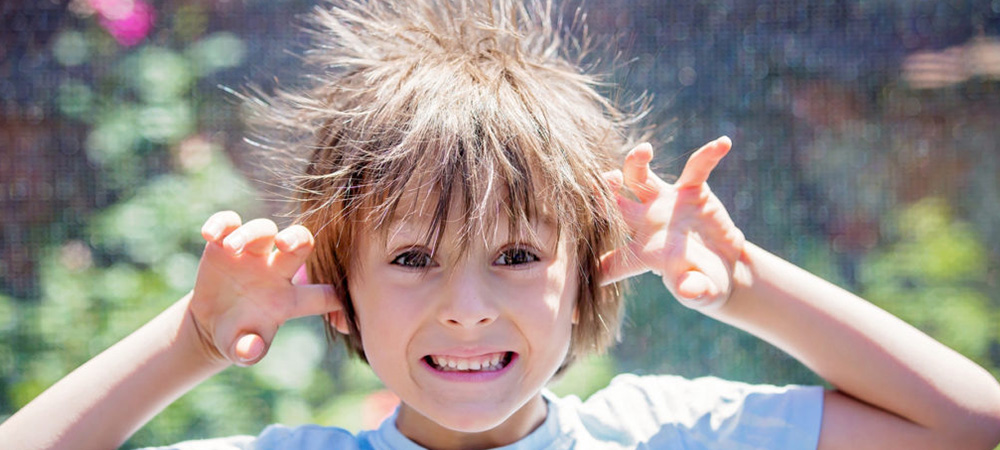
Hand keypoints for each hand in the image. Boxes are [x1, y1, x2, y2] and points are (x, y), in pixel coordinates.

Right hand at [189, 211, 338, 365]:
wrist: (211, 322)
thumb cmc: (236, 337)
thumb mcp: (239, 351)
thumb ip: (247, 353)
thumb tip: (249, 349)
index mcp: (289, 299)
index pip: (322, 295)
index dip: (334, 296)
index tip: (337, 295)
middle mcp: (278, 271)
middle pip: (301, 243)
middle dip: (298, 238)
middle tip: (284, 243)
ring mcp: (254, 254)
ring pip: (265, 229)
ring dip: (250, 234)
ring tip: (232, 248)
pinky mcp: (227, 244)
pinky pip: (229, 223)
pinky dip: (221, 223)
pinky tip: (209, 235)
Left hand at [601, 137, 745, 311]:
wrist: (725, 268)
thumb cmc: (705, 285)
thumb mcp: (703, 294)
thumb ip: (695, 291)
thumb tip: (690, 291)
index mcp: (640, 255)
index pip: (610, 262)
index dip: (595, 265)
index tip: (581, 259)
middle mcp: (644, 224)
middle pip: (614, 204)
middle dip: (603, 192)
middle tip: (606, 180)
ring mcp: (665, 203)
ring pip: (640, 177)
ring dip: (637, 162)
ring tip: (644, 151)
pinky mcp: (691, 191)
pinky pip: (696, 168)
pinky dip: (708, 156)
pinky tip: (723, 144)